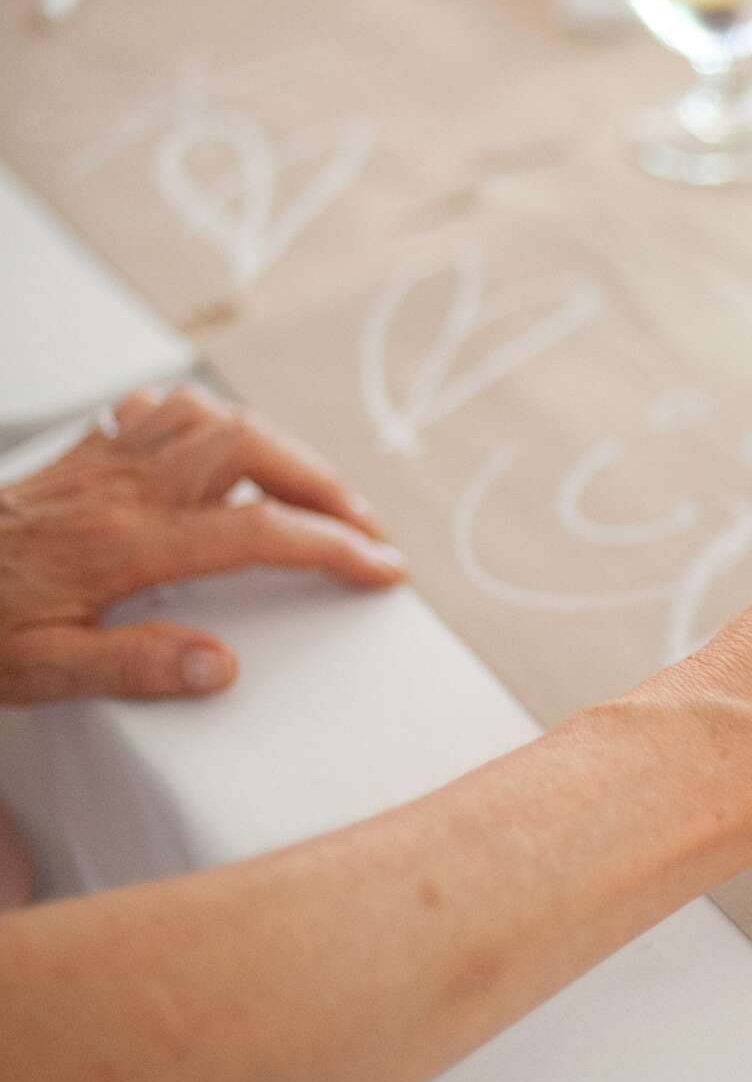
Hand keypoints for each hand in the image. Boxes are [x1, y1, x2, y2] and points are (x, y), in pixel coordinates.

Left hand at [0, 387, 403, 704]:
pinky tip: (219, 445)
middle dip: (323, 482)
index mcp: (125, 545)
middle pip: (251, 450)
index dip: (333, 548)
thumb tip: (221, 667)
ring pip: (212, 417)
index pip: (257, 533)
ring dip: (277, 445)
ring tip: (312, 486)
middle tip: (364, 526)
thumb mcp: (39, 672)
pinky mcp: (81, 457)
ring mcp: (101, 463)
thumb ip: (134, 667)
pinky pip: (160, 410)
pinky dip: (208, 419)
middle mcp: (121, 489)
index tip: (382, 568)